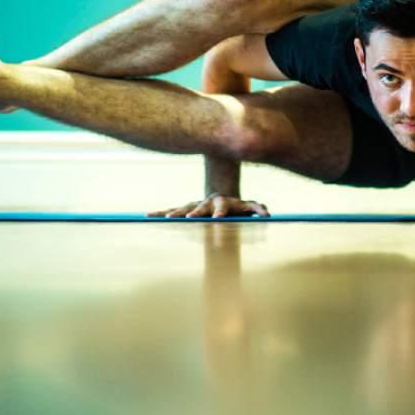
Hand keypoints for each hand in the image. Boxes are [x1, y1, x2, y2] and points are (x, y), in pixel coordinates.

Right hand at [146, 194, 269, 218]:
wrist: (221, 194)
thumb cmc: (237, 205)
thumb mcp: (249, 206)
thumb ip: (257, 209)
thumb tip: (268, 213)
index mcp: (222, 203)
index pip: (221, 208)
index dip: (220, 214)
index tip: (218, 220)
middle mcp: (205, 202)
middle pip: (199, 208)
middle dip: (194, 213)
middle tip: (189, 219)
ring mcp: (194, 205)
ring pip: (182, 208)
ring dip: (173, 213)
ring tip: (163, 219)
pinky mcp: (185, 209)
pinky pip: (170, 210)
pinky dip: (159, 213)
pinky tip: (146, 217)